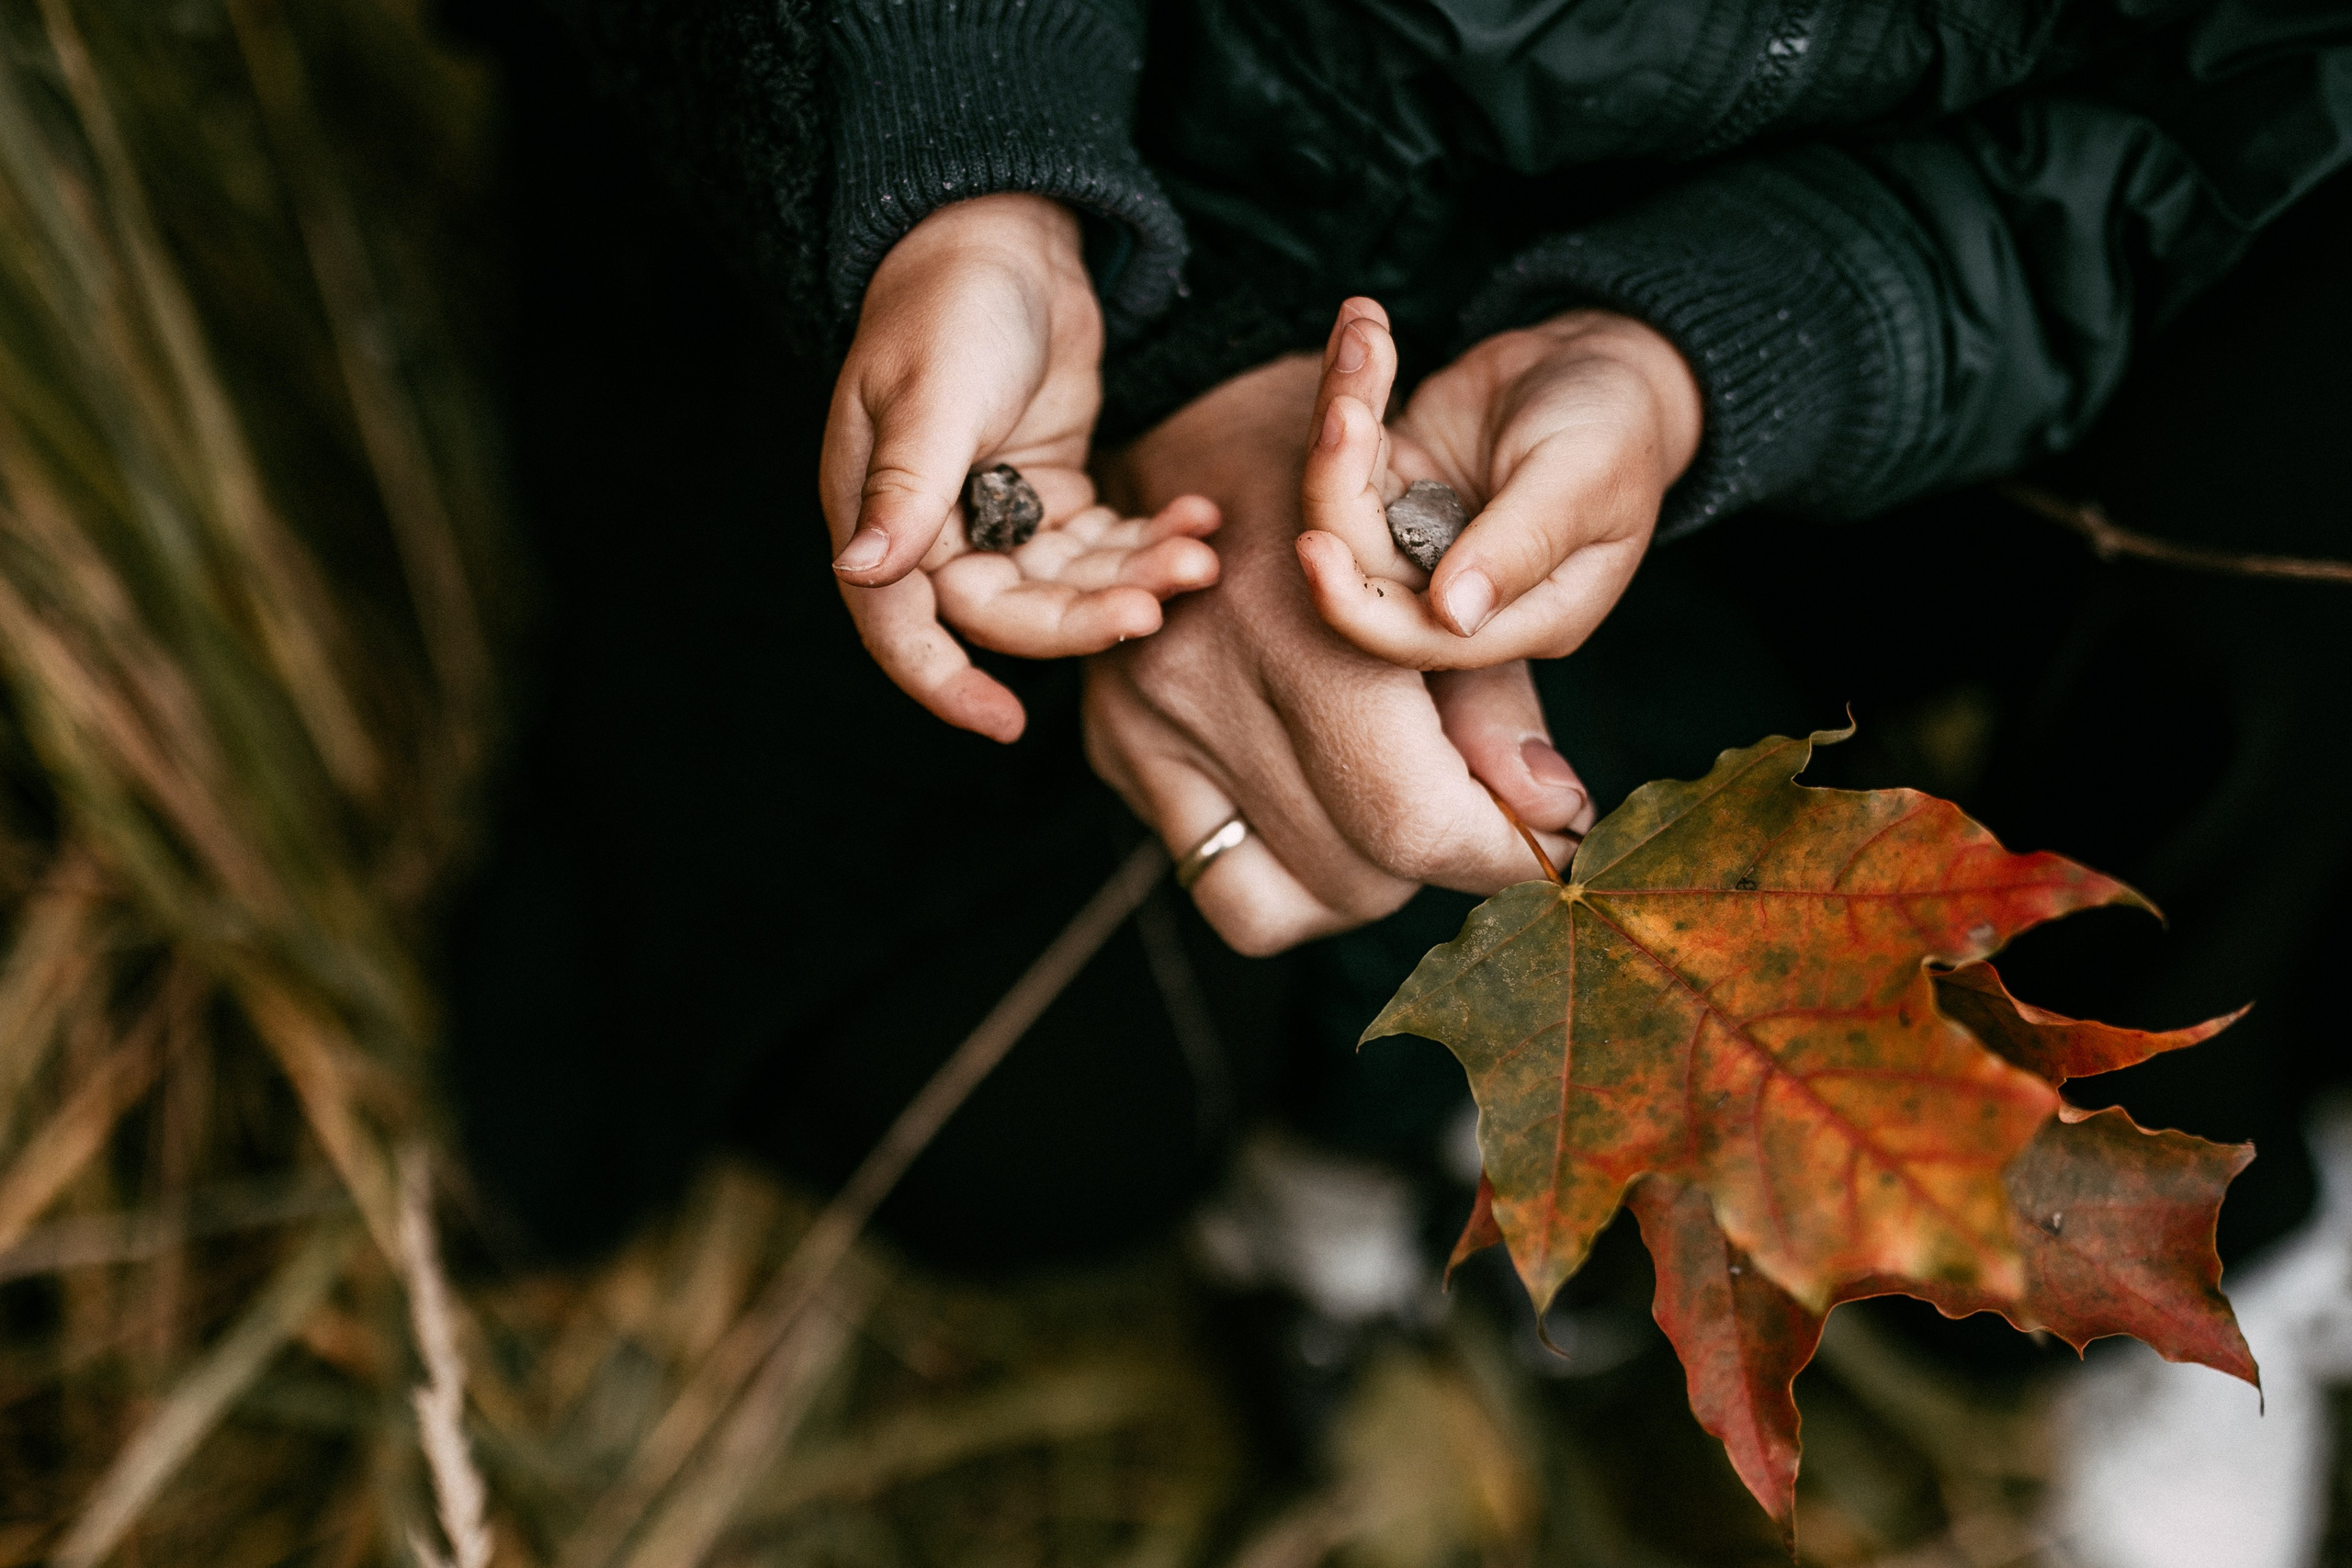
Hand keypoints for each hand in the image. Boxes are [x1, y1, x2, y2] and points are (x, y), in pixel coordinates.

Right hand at [820, 194, 1220, 742]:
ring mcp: (999, 516)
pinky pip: (1106, 544)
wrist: (1003, 231)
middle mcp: (935, 533)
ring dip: (1135, 576)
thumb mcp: (930, 393)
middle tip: (1162, 600)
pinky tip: (1200, 520)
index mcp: (879, 518)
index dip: (946, 684)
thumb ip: (906, 485)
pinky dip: (1152, 539)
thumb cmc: (948, 304)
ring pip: (1070, 586)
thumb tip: (859, 569)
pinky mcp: (1054, 492)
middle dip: (1088, 616)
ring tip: (1200, 554)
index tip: (1004, 724)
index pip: (903, 628)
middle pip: (1012, 615)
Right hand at [1087, 355, 1597, 956]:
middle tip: (1478, 811)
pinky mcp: (1114, 747)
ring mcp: (1143, 723)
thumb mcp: (1447, 565)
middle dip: (1439, 857)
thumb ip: (1501, 704)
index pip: (1412, 820)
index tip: (1552, 849)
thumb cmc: (1347, 475)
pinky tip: (1328, 817)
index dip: (1500, 855)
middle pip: (1357, 872)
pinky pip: (1218, 881)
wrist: (1198, 411)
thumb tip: (1555, 819)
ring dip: (1367, 876)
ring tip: (1399, 804)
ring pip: (1287, 900)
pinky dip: (1292, 874)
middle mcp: (1204, 683)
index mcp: (1301, 628)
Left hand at [1297, 298, 1700, 666]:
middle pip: (1364, 567)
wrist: (1605, 363)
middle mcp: (1461, 592)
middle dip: (1340, 483)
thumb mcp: (1583, 479)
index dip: (1357, 605)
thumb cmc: (1617, 425)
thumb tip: (1453, 615)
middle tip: (1344, 407)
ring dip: (1341, 414)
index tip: (1313, 544)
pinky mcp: (1394, 481)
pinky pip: (1347, 448)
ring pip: (1342, 502)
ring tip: (1364, 334)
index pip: (1424, 638)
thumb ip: (1520, 546)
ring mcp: (1420, 536)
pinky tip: (1363, 325)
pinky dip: (1348, 385)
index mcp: (1525, 617)